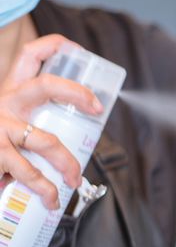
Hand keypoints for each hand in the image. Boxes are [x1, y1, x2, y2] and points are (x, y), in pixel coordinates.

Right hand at [0, 34, 102, 208]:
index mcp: (10, 91)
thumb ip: (34, 120)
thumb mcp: (8, 119)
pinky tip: (52, 200)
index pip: (29, 57)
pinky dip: (45, 189)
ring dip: (67, 163)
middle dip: (75, 92)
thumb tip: (75, 140)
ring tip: (74, 179)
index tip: (78, 50)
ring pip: (46, 141)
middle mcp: (4, 103)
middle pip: (44, 86)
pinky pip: (28, 173)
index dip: (53, 46)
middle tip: (95, 106)